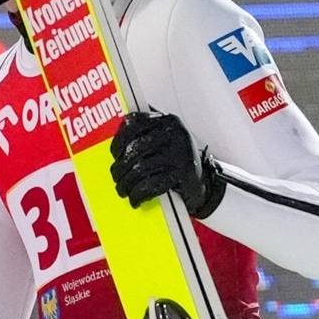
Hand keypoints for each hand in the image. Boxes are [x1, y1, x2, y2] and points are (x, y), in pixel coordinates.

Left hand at [109, 111, 225, 218]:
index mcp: (166, 120)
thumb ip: (144, 136)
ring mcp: (180, 152)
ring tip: (123, 190)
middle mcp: (174, 132)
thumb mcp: (163, 141)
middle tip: (117, 178)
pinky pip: (152, 184)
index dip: (119, 140)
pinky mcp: (183, 173)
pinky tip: (136, 199)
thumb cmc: (177, 161)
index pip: (133, 122)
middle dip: (120, 168)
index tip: (115, 154)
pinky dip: (139, 194)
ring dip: (126, 184)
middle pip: (135, 149)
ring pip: (140, 168)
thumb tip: (116, 149)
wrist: (204, 182)